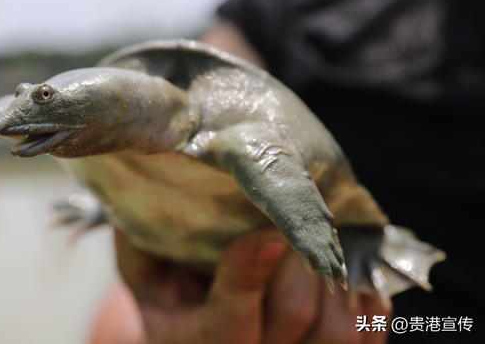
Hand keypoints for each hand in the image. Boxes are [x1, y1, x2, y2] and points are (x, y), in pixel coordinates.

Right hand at [98, 228, 389, 343]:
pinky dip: (367, 302)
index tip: (268, 232)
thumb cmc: (168, 290)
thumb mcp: (141, 267)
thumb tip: (152, 179)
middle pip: (293, 316)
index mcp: (190, 340)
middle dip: (300, 258)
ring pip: (335, 331)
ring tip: (323, 240)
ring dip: (335, 276)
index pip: (227, 324)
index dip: (249, 274)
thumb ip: (141, 237)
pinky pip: (362, 339)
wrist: (193, 328)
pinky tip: (354, 271)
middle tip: (297, 216)